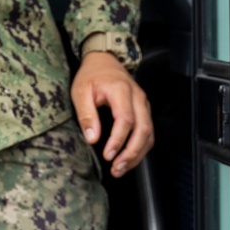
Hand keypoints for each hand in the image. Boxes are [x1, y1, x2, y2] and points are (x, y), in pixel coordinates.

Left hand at [71, 53, 153, 177]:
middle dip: (131, 152)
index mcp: (121, 90)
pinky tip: (128, 159)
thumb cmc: (91, 75)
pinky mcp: (144, 110)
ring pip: (149, 133)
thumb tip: (93, 138)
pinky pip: (148, 132)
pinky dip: (140, 148)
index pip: (126, 119)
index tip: (108, 155)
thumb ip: (87, 115)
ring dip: (137, 154)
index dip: (118, 140)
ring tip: (121, 168)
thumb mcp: (80, 91)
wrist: (104, 60)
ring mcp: (144, 104)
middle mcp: (138, 97)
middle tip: (116, 168)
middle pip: (143, 129)